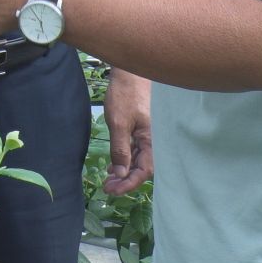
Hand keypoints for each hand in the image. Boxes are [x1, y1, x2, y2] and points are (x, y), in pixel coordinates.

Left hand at [101, 69, 153, 193]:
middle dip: (125, 181)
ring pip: (138, 160)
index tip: (113, 190)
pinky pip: (136, 150)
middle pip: (142, 168)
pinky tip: (114, 166)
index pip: (144, 171)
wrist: (129, 71)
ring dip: (124, 171)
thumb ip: (121, 150)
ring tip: (108, 179)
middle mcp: (154, 140)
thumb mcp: (119, 123)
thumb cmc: (125, 94)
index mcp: (152, 139)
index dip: (129, 183)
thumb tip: (121, 174)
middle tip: (107, 187)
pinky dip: (125, 159)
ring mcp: (148, 135)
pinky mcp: (142, 130)